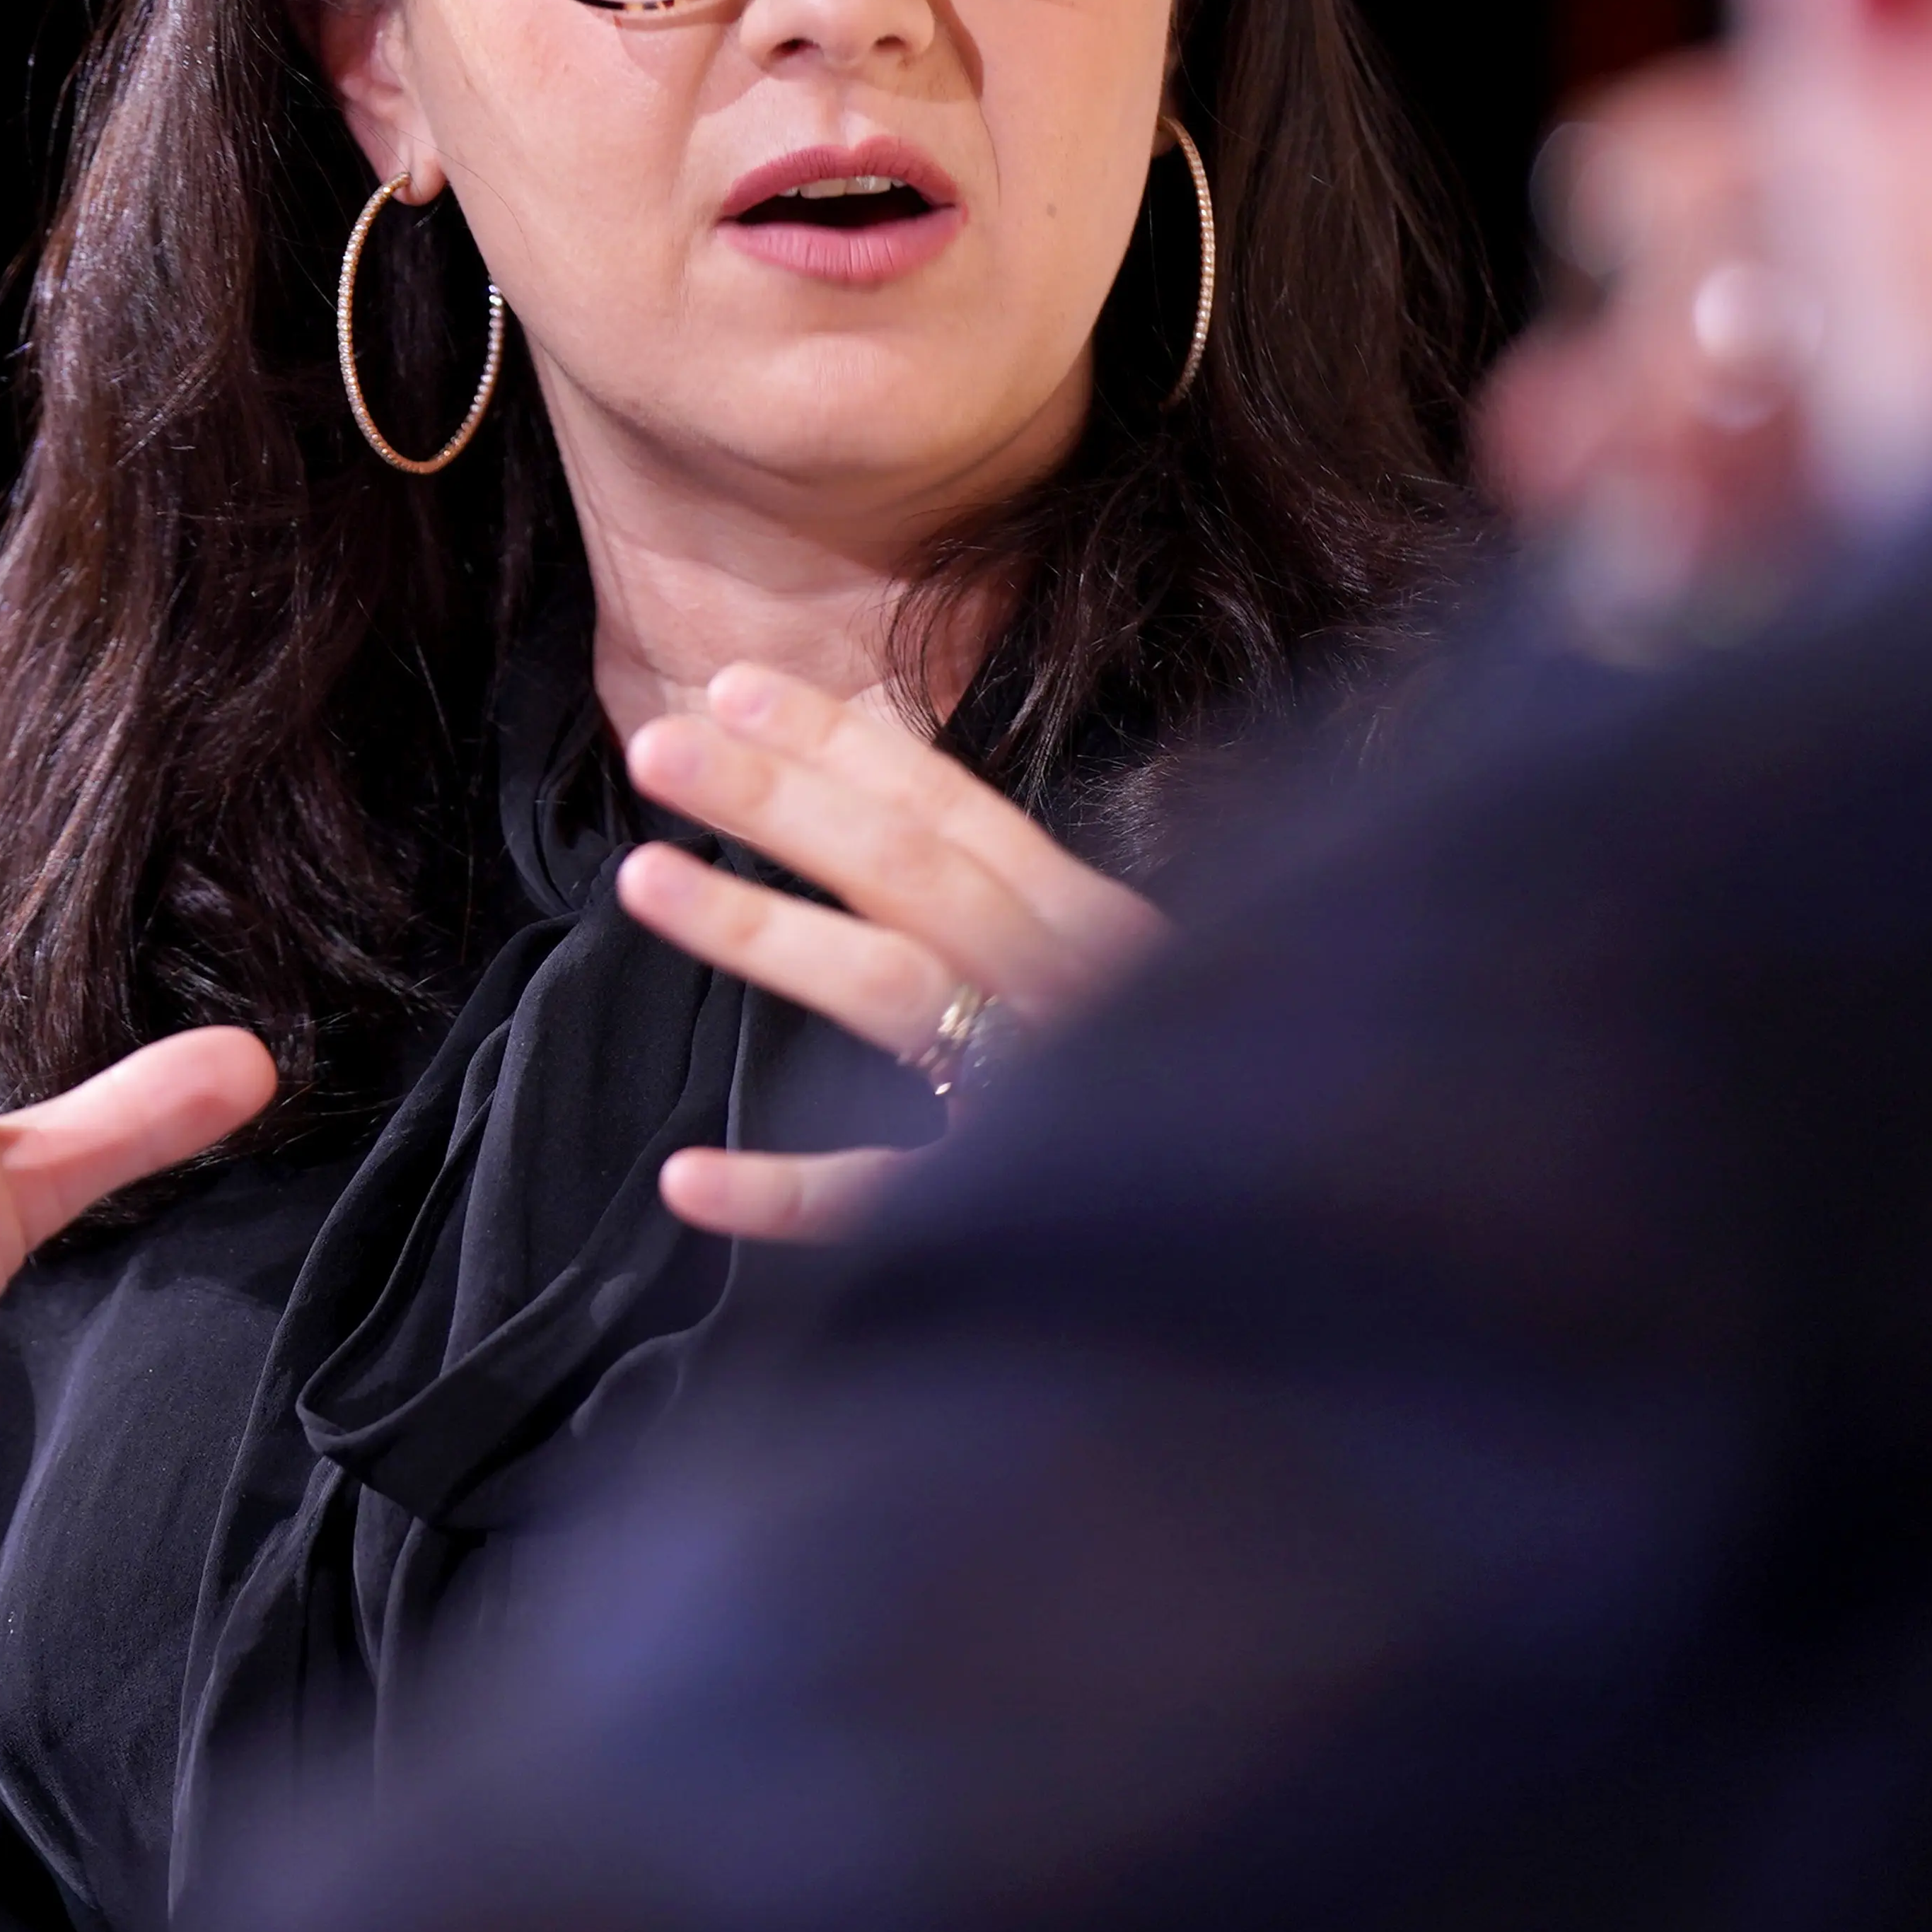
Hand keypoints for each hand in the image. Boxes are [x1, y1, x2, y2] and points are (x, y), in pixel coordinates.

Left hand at [618, 665, 1166, 1243]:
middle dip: (780, 800)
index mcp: (1095, 930)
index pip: (955, 812)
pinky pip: (890, 1201)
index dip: (843, 746)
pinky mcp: (1025, 1226)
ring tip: (639, 876)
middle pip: (910, 870)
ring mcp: (1048, 1100)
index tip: (731, 686)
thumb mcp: (1122, 987)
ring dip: (762, 930)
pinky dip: (788, 1195)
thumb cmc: (1205, 1098)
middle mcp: (1074, 992)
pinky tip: (686, 1179)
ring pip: (894, 991)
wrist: (1292, 1245)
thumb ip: (1024, 922)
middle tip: (656, 744)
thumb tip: (892, 839)